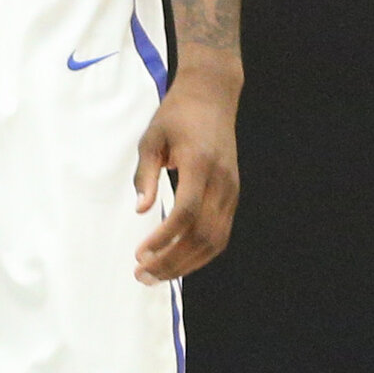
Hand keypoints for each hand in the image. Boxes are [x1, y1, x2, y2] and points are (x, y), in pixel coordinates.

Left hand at [134, 58, 239, 284]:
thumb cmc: (177, 115)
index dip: (165, 238)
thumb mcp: (151, 138)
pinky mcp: (233, 195)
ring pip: (215, 240)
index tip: (140, 254)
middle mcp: (221, 180)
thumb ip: (145, 174)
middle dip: (172, 261)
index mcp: (199, 163)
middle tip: (142, 276)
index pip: (187, 212)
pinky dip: (200, 254)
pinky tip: (178, 262)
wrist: (212, 96)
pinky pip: (220, 233)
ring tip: (156, 276)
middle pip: (202, 234)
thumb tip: (141, 210)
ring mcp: (231, 189)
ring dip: (186, 264)